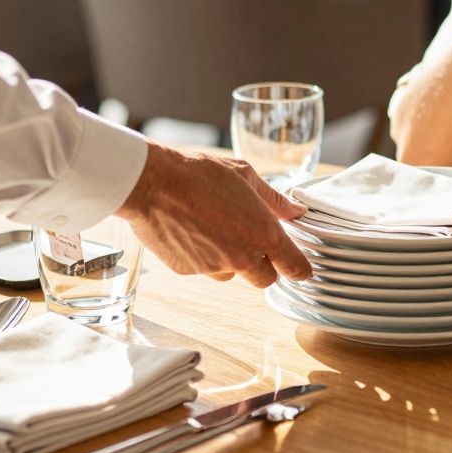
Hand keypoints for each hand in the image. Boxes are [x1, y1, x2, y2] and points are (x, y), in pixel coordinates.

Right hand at [116, 144, 311, 287]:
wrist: (151, 182)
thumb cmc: (200, 172)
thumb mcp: (245, 175)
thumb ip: (275, 200)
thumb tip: (297, 211)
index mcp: (263, 234)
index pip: (295, 269)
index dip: (300, 269)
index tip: (300, 268)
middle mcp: (242, 257)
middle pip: (266, 280)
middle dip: (264, 265)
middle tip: (251, 239)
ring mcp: (214, 267)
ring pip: (233, 274)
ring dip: (232, 260)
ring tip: (215, 227)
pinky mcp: (189, 272)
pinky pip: (206, 269)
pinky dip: (204, 256)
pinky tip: (194, 230)